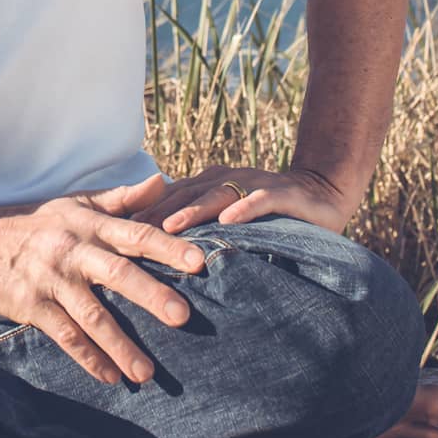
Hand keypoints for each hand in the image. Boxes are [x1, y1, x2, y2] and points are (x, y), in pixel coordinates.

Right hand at [0, 172, 207, 386]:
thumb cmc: (39, 221)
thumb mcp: (79, 204)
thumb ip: (123, 198)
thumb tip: (162, 182)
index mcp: (90, 225)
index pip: (136, 233)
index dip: (168, 246)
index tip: (199, 262)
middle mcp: (74, 251)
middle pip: (118, 273)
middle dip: (151, 295)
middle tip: (183, 316)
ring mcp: (52, 281)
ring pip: (92, 315)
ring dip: (120, 345)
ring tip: (147, 372)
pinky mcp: (32, 306)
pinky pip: (65, 336)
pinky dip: (88, 358)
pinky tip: (110, 377)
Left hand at [128, 164, 352, 236]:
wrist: (322, 192)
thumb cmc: (268, 215)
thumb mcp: (227, 222)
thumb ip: (197, 230)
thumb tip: (153, 257)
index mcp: (208, 185)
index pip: (169, 198)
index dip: (143, 213)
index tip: (114, 235)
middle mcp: (225, 180)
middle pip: (185, 195)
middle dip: (156, 213)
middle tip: (129, 235)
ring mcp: (253, 184)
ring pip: (216, 195)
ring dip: (192, 210)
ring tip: (170, 227)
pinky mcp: (283, 193)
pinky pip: (261, 198)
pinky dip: (244, 208)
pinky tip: (229, 221)